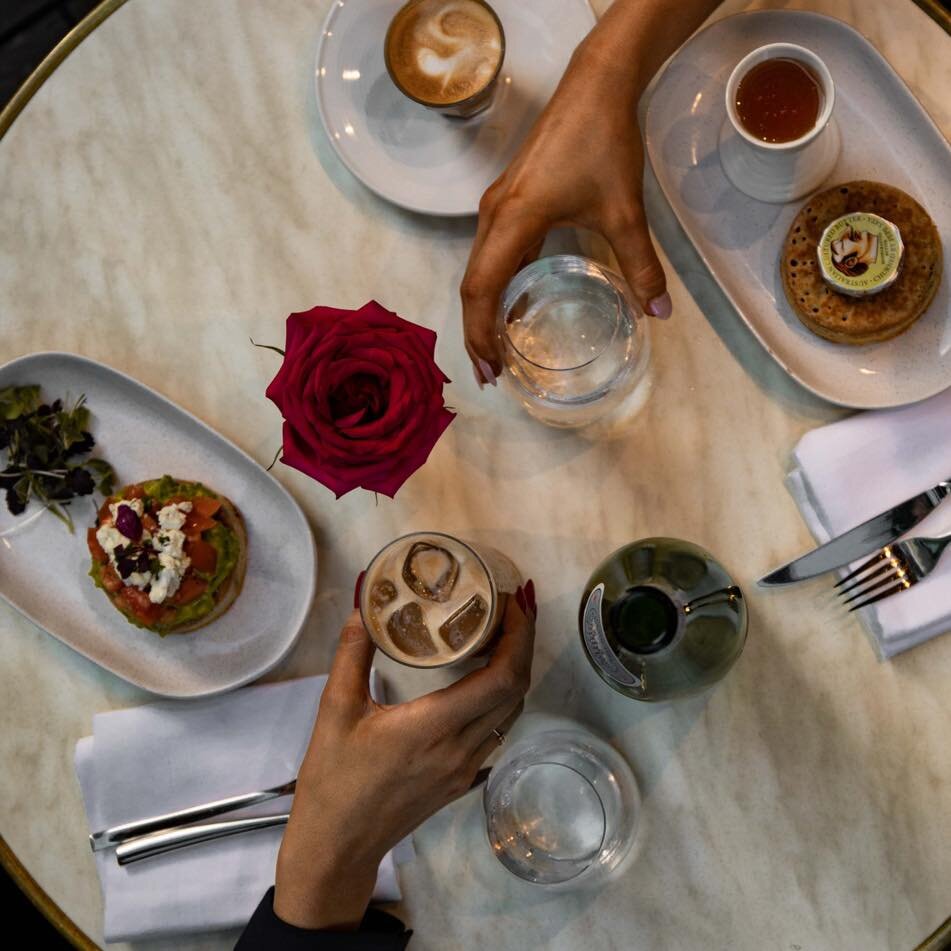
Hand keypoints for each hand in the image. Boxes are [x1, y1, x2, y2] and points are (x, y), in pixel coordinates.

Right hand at [273, 584, 536, 930]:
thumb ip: (352, 655)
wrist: (337, 847)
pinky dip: (500, 697)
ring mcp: (466, 768)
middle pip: (516, 691)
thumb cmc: (333, 779)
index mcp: (434, 727)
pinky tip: (481, 677)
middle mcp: (461, 748)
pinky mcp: (462, 780)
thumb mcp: (334, 710)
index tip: (511, 605)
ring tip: (499, 634)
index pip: (502, 679)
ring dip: (514, 671)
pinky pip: (496, 731)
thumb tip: (363, 605)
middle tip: (509, 609)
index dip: (517, 638)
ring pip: (511, 712)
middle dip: (521, 645)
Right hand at [461, 41, 670, 384]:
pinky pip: (494, 253)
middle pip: (472, 285)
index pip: (481, 290)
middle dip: (478, 333)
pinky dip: (498, 285)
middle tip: (491, 375)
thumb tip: (660, 314)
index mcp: (512, 220)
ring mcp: (499, 207)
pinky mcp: (511, 200)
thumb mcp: (625, 212)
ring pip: (480, 270)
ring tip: (498, 349)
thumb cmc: (602, 143)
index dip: (482, 334)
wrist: (595, 86)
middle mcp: (494, 216)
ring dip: (485, 311)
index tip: (494, 369)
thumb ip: (641, 265)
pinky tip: (516, 305)